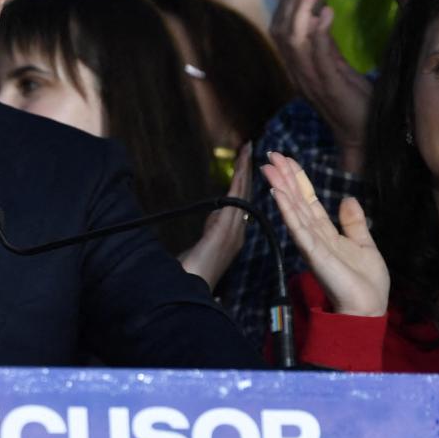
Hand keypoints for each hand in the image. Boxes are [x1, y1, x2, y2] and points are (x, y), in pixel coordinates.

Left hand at [179, 143, 251, 288]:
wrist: (189, 289)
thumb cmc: (191, 273)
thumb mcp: (201, 246)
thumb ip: (209, 229)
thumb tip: (214, 215)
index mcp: (233, 236)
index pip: (240, 203)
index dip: (243, 182)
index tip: (243, 165)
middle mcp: (238, 231)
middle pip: (245, 194)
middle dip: (247, 171)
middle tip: (249, 149)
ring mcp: (233, 230)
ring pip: (242, 193)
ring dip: (244, 170)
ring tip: (247, 151)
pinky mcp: (225, 229)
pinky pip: (234, 198)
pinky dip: (238, 179)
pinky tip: (241, 165)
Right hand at [261, 152, 387, 315]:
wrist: (369, 308)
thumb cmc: (366, 283)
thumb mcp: (365, 244)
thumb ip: (354, 222)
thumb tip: (347, 198)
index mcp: (326, 232)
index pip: (307, 199)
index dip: (298, 178)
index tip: (286, 159)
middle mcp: (314, 235)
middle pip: (296, 200)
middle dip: (284, 177)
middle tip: (271, 155)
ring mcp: (312, 244)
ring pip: (293, 210)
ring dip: (281, 188)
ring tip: (269, 168)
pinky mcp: (314, 254)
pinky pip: (298, 229)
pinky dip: (288, 211)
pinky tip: (278, 194)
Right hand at [269, 0, 372, 172]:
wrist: (364, 135)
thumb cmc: (354, 100)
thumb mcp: (336, 66)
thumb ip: (324, 45)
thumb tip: (316, 16)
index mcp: (298, 68)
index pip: (280, 31)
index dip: (287, 5)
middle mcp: (299, 73)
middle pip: (280, 32)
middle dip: (291, 1)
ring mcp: (311, 80)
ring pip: (292, 41)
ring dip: (300, 11)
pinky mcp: (328, 86)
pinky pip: (316, 56)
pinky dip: (319, 32)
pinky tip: (327, 13)